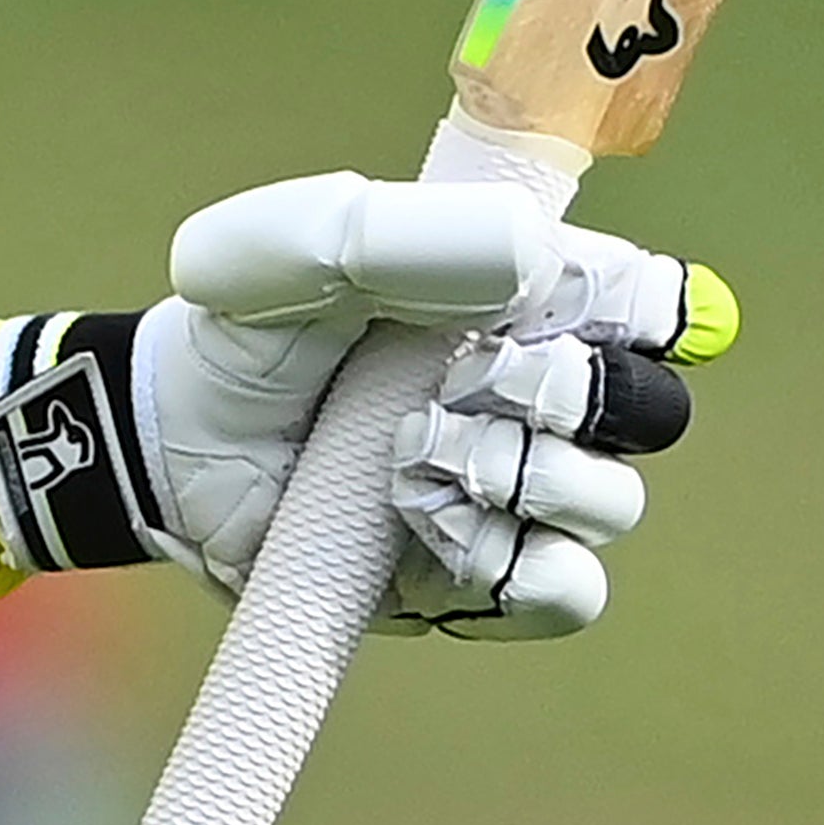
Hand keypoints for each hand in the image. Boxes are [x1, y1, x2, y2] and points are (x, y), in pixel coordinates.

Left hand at [0, 171, 735, 638]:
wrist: (169, 445)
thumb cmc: (243, 333)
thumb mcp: (294, 252)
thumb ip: (403, 232)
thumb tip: (535, 256)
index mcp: (525, 305)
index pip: (654, 302)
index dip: (641, 308)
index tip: (563, 310)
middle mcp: (540, 402)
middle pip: (650, 410)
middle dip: (569, 396)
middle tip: (463, 381)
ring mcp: (516, 497)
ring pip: (612, 504)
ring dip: (517, 476)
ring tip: (409, 454)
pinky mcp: (481, 580)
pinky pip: (566, 592)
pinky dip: (510, 563)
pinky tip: (426, 526)